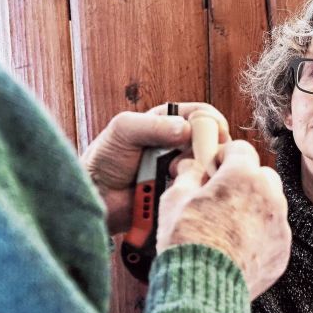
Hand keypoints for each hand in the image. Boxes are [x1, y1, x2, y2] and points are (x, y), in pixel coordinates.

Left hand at [80, 103, 229, 233]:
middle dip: (206, 151)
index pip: (202, 115)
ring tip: (175, 176)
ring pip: (209, 167)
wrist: (96, 197)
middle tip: (193, 160)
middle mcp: (180, 144)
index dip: (212, 123)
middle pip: (212, 142)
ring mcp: (183, 169)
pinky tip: (179, 190)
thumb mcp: (123, 130)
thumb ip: (153, 125)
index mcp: (168, 121)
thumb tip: (186, 129)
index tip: (216, 134)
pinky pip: (201, 189)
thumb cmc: (104, 158)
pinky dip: (195, 189)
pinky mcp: (183, 191)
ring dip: (198, 172)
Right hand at [156, 140, 290, 298]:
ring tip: (227, 225)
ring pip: (271, 203)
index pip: (240, 148)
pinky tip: (237, 246)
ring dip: (254, 206)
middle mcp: (269, 196)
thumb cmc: (187, 242)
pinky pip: (273, 232)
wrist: (203, 288)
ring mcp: (279, 224)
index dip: (224, 156)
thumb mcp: (175, 199)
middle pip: (261, 174)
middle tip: (221, 196)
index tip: (213, 169)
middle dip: (243, 180)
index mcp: (243, 176)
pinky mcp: (282, 249)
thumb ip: (187, 176)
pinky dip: (259, 234)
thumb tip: (190, 167)